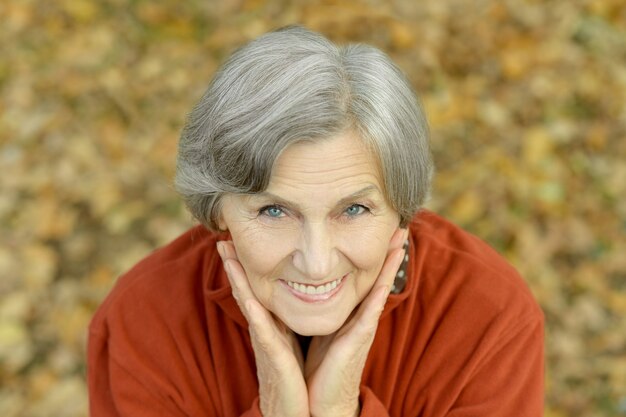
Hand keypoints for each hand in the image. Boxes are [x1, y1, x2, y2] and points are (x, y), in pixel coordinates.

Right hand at [217, 241, 308, 416]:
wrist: (299, 412)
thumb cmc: (299, 378)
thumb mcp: (294, 343)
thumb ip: (291, 323)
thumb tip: (298, 300)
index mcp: (272, 324)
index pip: (257, 290)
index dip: (245, 268)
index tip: (236, 243)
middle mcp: (264, 329)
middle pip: (246, 291)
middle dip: (234, 266)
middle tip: (222, 240)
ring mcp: (266, 341)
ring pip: (248, 304)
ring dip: (237, 280)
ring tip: (226, 255)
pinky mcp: (273, 356)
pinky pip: (262, 330)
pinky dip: (254, 312)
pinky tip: (248, 297)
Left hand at [304, 228, 407, 416]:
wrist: (323, 402)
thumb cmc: (320, 368)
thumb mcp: (320, 331)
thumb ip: (318, 312)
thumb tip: (309, 290)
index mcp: (351, 314)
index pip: (366, 277)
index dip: (376, 255)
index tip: (383, 230)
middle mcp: (362, 317)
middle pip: (379, 276)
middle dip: (390, 251)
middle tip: (401, 223)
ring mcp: (364, 327)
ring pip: (380, 286)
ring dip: (391, 262)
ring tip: (401, 237)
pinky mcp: (359, 339)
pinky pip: (371, 308)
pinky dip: (381, 288)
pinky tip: (387, 272)